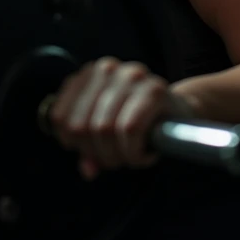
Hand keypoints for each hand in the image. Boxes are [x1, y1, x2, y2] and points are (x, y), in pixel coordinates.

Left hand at [49, 57, 193, 179]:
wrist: (179, 112)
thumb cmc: (139, 122)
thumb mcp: (107, 132)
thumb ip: (90, 150)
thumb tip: (87, 170)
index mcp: (88, 75)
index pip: (60, 117)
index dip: (74, 144)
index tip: (91, 152)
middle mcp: (106, 69)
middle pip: (81, 126)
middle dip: (98, 153)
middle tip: (117, 159)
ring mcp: (130, 75)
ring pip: (103, 128)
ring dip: (118, 155)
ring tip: (132, 155)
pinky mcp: (154, 89)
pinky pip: (130, 129)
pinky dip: (134, 152)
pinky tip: (143, 154)